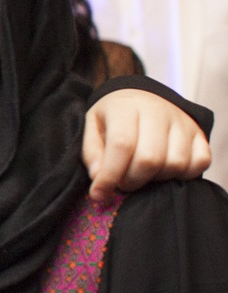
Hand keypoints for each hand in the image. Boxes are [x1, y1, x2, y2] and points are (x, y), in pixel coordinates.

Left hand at [82, 88, 212, 196]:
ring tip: (142, 174)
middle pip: (150, 159)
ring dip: (156, 179)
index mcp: (126, 107)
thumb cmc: (114, 118)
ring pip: (175, 163)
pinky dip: (184, 175)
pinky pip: (200, 162)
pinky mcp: (200, 134)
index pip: (122, 145)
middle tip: (122, 182)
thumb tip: (98, 178)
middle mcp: (158, 112)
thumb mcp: (92, 128)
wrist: (142, 99)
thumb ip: (92, 153)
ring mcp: (183, 122)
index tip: (99, 194)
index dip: (110, 175)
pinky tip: (165, 171)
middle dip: (132, 180)